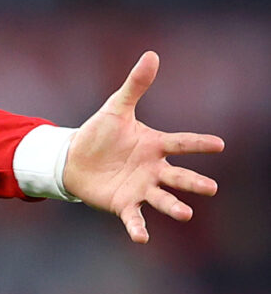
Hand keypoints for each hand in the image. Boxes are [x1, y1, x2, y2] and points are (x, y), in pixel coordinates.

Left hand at [63, 52, 223, 242]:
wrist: (73, 158)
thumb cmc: (99, 134)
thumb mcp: (115, 108)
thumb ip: (135, 85)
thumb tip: (152, 55)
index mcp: (155, 145)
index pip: (181, 143)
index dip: (199, 144)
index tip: (220, 144)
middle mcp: (153, 169)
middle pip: (178, 176)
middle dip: (194, 182)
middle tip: (210, 188)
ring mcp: (140, 188)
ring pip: (162, 198)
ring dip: (173, 206)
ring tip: (186, 214)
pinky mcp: (123, 204)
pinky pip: (134, 218)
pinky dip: (138, 228)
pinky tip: (142, 238)